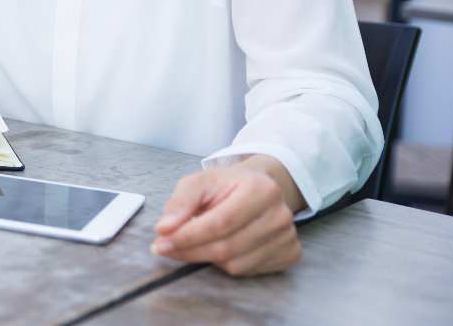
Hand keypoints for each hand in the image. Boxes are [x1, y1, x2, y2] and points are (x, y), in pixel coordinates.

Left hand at [151, 155, 303, 276]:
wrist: (260, 187)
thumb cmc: (228, 185)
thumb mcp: (199, 182)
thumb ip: (180, 203)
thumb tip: (165, 228)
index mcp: (260, 189)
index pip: (220, 222)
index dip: (188, 236)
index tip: (162, 242)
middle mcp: (280, 214)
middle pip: (227, 247)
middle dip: (190, 251)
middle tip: (166, 248)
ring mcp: (288, 237)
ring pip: (236, 264)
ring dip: (207, 258)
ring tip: (197, 241)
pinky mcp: (290, 254)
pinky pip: (249, 271)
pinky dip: (226, 264)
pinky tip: (220, 246)